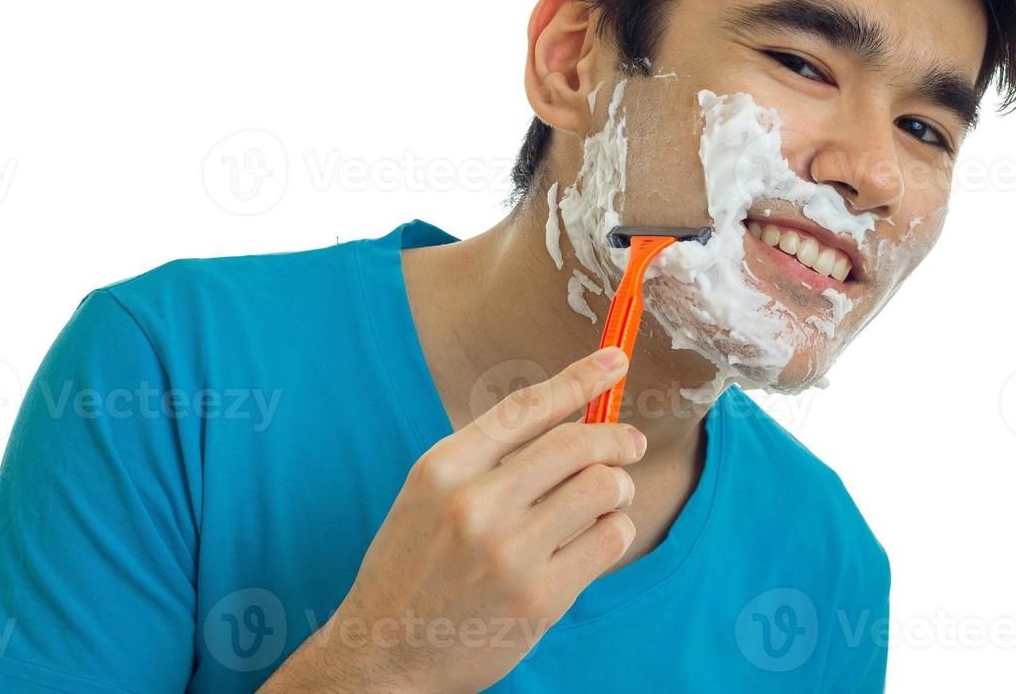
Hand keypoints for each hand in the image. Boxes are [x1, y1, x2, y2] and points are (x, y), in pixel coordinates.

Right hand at [262, 346, 646, 692]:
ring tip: (609, 500)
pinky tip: (596, 539)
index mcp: (443, 468)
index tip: (614, 361)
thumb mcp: (428, 494)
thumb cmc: (413, 567)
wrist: (384, 653)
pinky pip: (610, 539)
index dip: (579, 378)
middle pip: (578, 442)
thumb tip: (568, 415)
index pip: (526, 408)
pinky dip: (615, 531)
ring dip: (620, 487)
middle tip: (630, 444)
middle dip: (618, 437)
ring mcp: (510, 553)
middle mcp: (475, 504)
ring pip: (604, 487)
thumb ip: (488, 456)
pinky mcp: (541, 598)